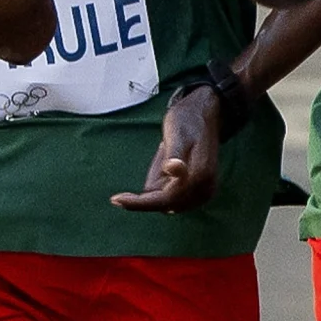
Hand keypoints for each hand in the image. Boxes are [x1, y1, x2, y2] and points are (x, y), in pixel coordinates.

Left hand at [111, 81, 226, 210]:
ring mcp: (203, 194)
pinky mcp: (199, 194)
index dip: (139, 203)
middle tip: (160, 152)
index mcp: (199, 176)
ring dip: (158, 183)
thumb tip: (172, 169)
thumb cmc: (187, 121)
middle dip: (153, 184)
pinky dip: (164, 183)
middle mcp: (204, 190)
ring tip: (166, 154)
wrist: (205, 116)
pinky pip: (172, 196)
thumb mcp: (176, 133)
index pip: (165, 200)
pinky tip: (169, 161)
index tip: (115, 199)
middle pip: (164, 204)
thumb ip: (174, 154)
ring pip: (166, 202)